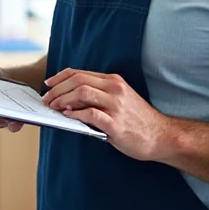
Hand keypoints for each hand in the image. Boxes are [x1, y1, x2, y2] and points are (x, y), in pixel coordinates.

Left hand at [42, 68, 171, 160]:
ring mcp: (116, 105)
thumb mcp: (119, 100)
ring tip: (53, 108)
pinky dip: (75, 114)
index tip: (48, 84)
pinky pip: (90, 114)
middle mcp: (114, 89)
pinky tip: (68, 116)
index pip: (80, 73)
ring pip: (82, 92)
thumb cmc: (137, 120)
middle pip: (77, 80)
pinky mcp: (116, 123)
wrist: (162, 136)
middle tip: (46, 99)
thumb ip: (98, 96)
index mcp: (113, 81)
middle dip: (57, 89)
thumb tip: (68, 100)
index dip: (60, 77)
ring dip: (62, 99)